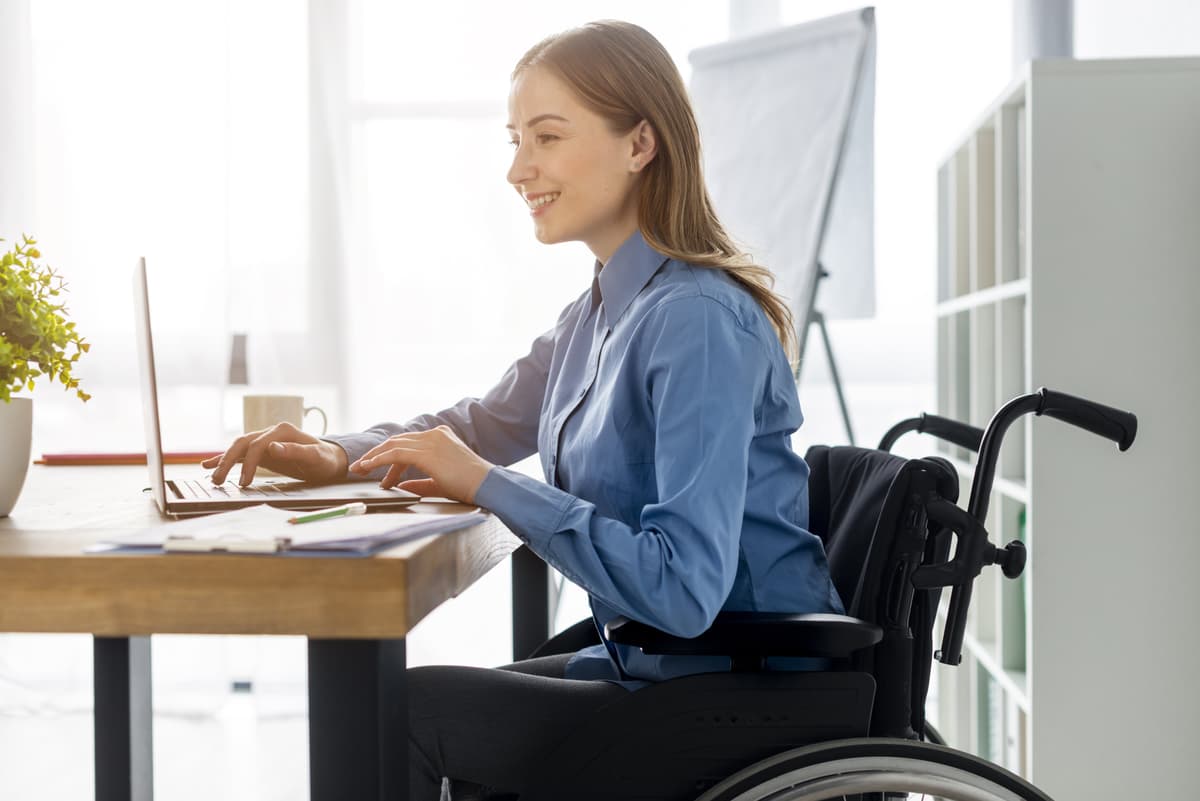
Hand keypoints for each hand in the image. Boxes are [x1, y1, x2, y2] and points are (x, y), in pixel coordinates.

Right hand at [201, 422, 348, 485]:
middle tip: (218, 480)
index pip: (258, 444)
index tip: (245, 482)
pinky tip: (209, 464)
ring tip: (213, 477)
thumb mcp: (316, 457)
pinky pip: (241, 454)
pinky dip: (225, 458)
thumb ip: (296, 451)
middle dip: (228, 461)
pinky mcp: (262, 451)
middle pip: (243, 443)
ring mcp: (265, 441)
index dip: (250, 463)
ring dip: (224, 460)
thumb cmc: (325, 459)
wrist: (330, 459)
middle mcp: (271, 433)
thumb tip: (272, 446)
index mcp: (283, 431)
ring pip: (239, 448)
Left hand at [348, 425, 492, 504]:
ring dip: (373, 458)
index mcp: (441, 437)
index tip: (381, 476)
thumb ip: (421, 482)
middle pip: (397, 442)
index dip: (391, 460)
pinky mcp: (426, 452)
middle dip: (376, 455)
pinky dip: (379, 460)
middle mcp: (434, 434)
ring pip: (393, 446)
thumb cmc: (470, 486)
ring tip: (358, 469)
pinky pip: (395, 454)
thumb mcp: (441, 482)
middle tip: (360, 468)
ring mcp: (430, 441)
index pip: (409, 445)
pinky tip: (368, 468)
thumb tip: (402, 485)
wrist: (487, 484)